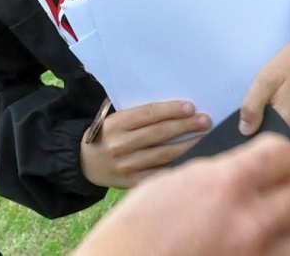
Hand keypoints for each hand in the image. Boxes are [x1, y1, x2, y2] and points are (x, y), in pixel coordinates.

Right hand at [72, 134, 289, 255]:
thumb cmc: (137, 225)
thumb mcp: (175, 181)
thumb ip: (218, 176)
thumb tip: (245, 173)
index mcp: (225, 184)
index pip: (283, 154)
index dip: (279, 155)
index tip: (270, 163)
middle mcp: (249, 221)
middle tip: (275, 198)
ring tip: (270, 234)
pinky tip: (259, 252)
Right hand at [80, 99, 209, 188]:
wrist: (84, 162)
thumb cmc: (107, 135)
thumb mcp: (114, 120)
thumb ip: (138, 116)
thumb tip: (175, 111)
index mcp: (115, 124)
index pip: (148, 114)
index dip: (171, 110)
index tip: (190, 107)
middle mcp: (120, 144)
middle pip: (159, 133)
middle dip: (185, 126)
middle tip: (205, 120)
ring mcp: (126, 166)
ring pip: (164, 154)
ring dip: (188, 145)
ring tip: (205, 138)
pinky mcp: (131, 182)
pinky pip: (159, 174)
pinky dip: (177, 167)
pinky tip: (193, 161)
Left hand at [239, 39, 289, 152]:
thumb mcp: (268, 77)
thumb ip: (253, 105)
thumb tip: (245, 130)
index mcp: (287, 123)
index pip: (262, 143)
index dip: (252, 135)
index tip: (248, 124)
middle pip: (278, 146)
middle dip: (267, 135)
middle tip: (262, 115)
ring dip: (281, 136)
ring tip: (278, 114)